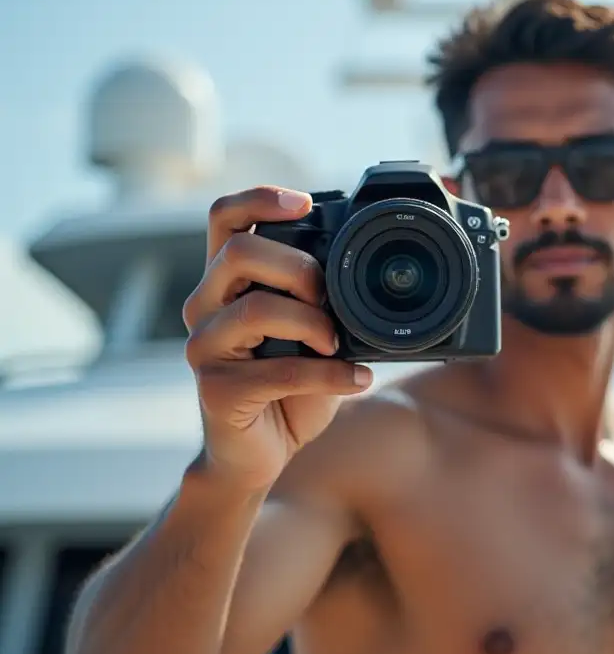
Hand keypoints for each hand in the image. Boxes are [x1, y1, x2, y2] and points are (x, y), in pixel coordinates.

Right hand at [182, 186, 371, 489]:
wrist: (260, 454)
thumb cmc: (287, 387)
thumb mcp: (310, 332)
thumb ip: (322, 297)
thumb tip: (370, 266)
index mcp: (225, 282)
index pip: (223, 218)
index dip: (259, 199)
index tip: (304, 203)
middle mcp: (204, 307)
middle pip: (238, 253)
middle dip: (298, 267)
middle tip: (328, 297)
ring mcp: (204, 348)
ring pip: (256, 309)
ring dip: (313, 323)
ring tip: (338, 343)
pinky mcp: (216, 391)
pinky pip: (278, 371)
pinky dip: (329, 375)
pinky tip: (357, 379)